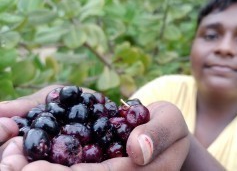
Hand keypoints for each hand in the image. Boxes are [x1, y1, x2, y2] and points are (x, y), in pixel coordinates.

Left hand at [0, 85, 188, 170]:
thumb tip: (138, 150)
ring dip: (41, 168)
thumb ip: (158, 134)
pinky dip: (49, 160)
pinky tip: (25, 154)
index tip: (34, 167)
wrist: (161, 128)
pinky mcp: (98, 165)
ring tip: (9, 158)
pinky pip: (74, 165)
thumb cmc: (167, 124)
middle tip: (9, 162)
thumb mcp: (170, 122)